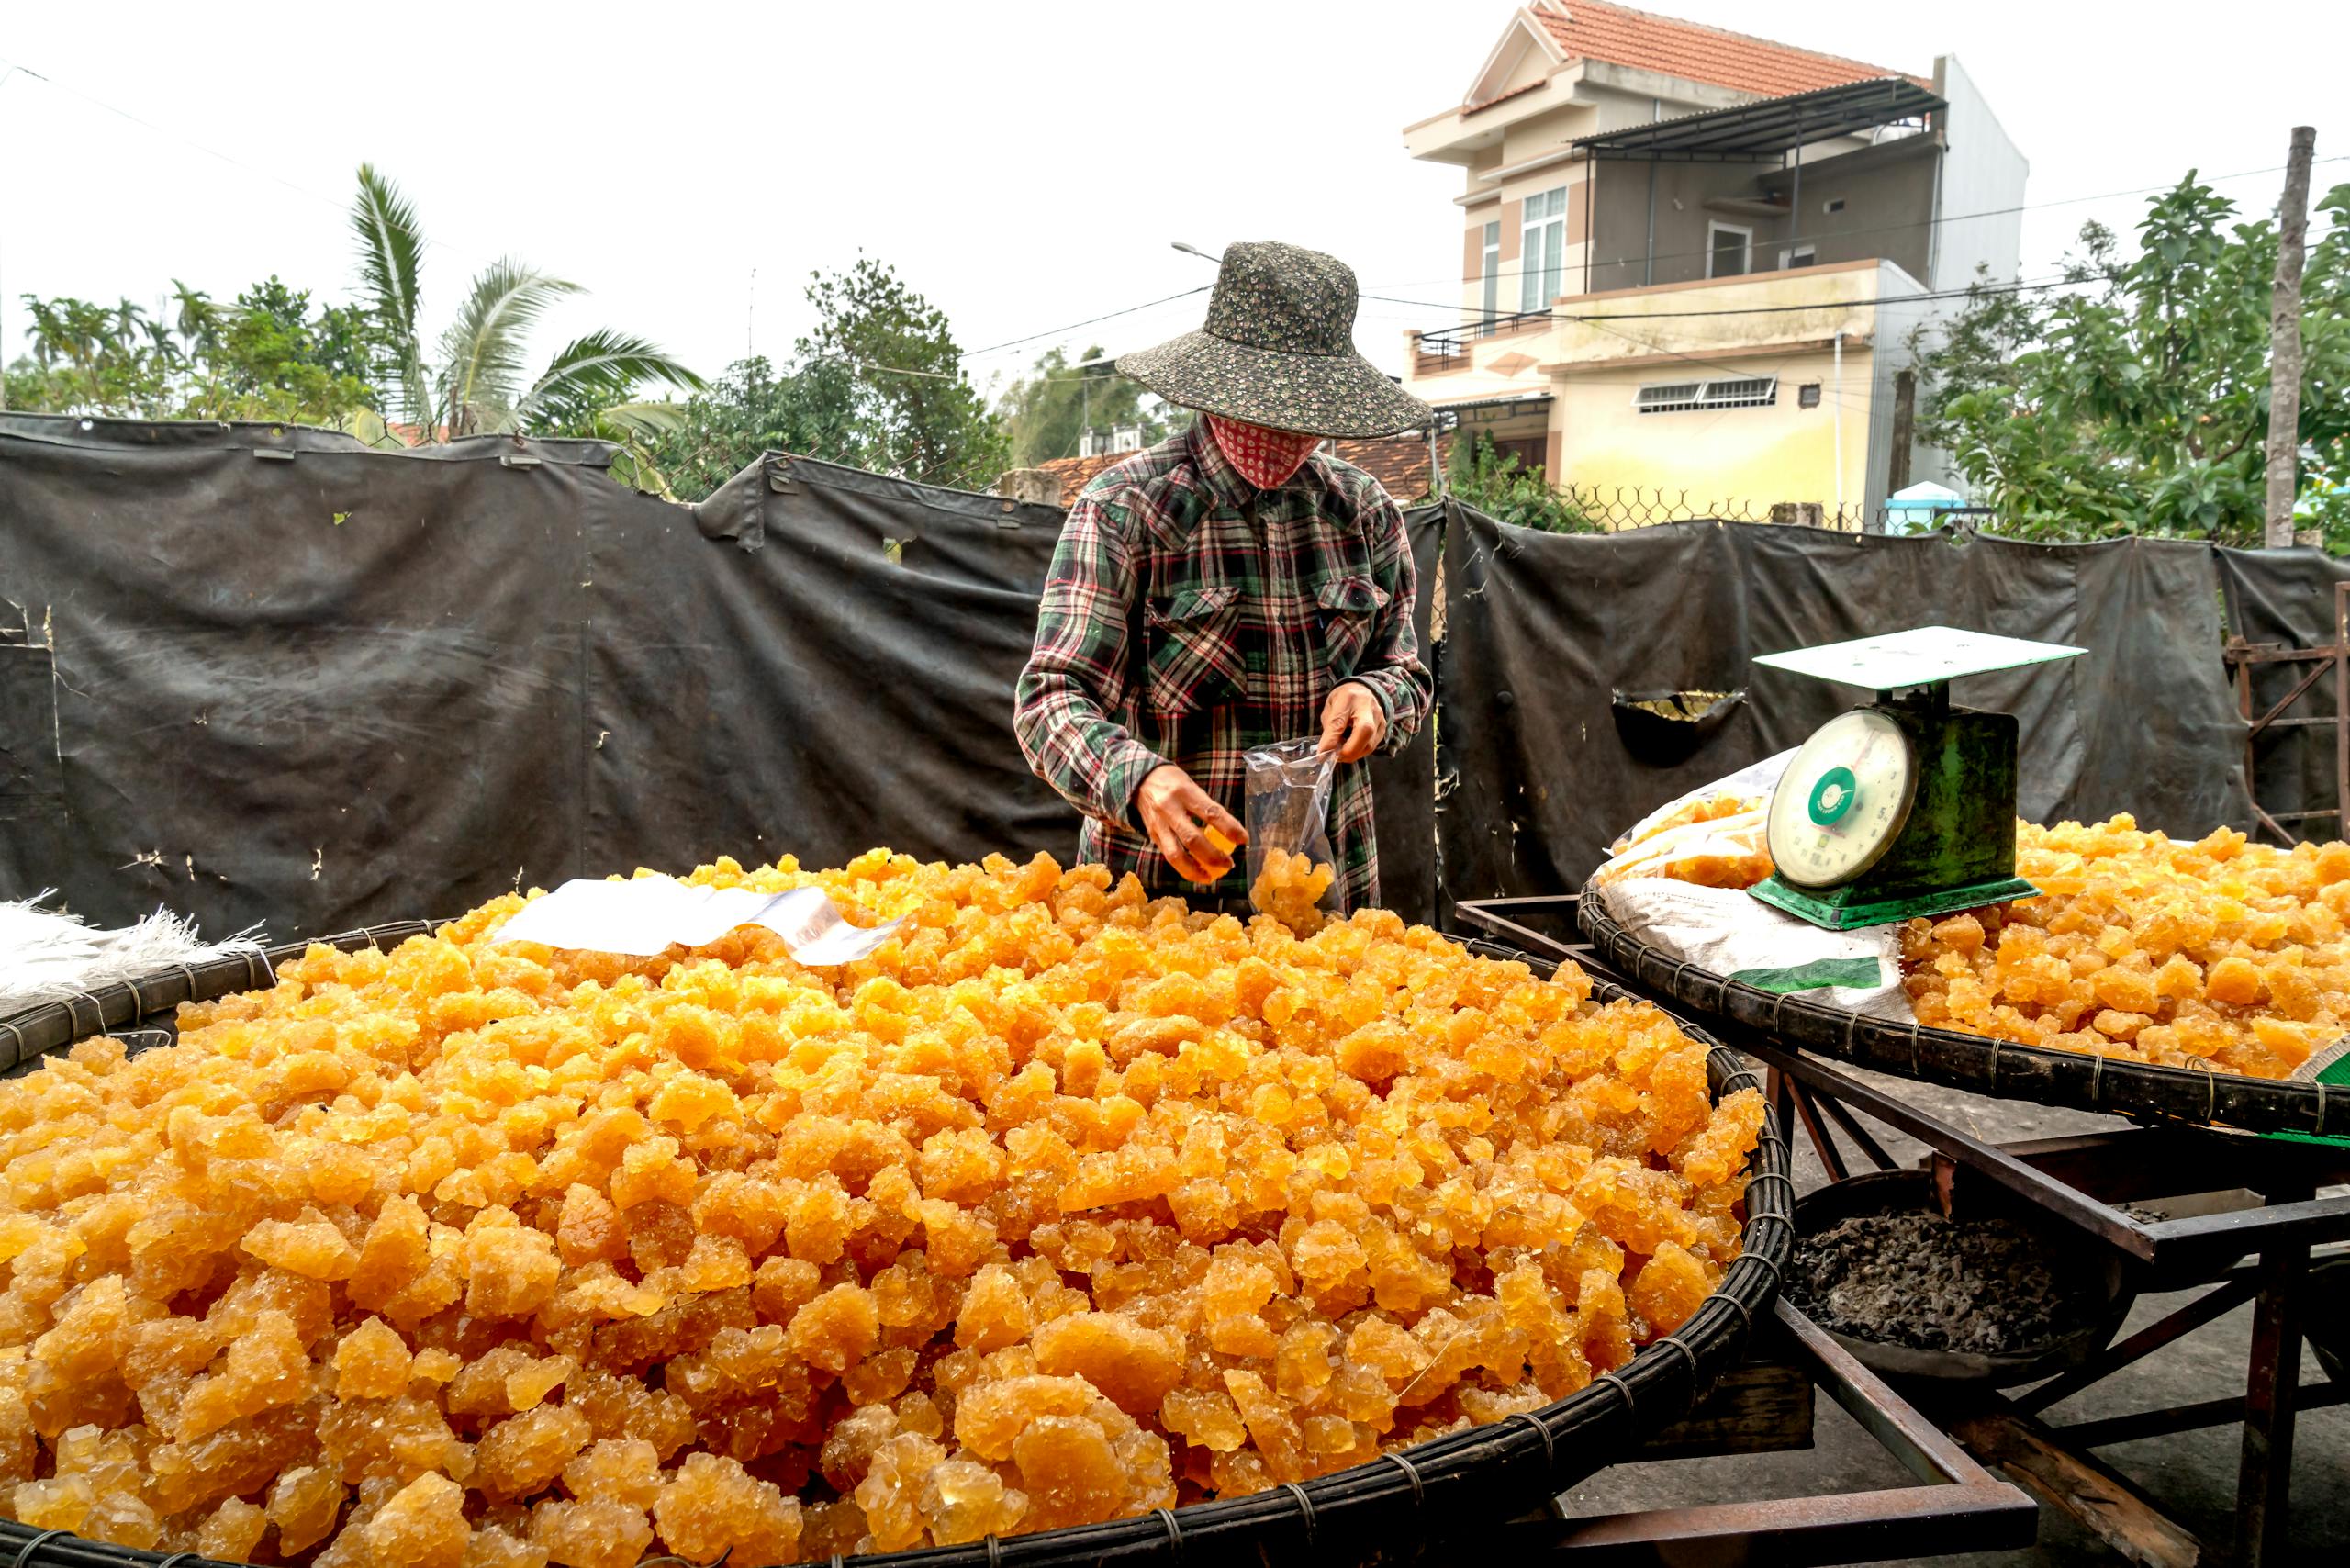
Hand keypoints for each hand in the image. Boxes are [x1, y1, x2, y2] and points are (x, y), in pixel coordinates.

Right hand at [1134, 765, 1247, 882]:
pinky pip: (1169, 856)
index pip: (1210, 813)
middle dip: (1213, 856)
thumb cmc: (1173, 782)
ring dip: (1196, 870)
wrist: (1139, 779)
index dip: (1229, 828)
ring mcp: (1158, 825)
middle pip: (1192, 839)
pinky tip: (1198, 872)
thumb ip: (1208, 807)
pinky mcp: (1152, 835)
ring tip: (1211, 876)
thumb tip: (1231, 830)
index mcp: (1184, 792)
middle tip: (1229, 864)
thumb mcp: (1192, 786)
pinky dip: (1185, 868)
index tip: (1243, 840)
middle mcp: (1169, 809)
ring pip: (1176, 855)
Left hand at [1317, 682, 1385, 762]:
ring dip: (1353, 754)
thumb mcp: (1330, 708)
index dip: (1331, 740)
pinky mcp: (1383, 727)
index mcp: (1348, 697)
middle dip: (1348, 750)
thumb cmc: (1343, 700)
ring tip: (1341, 753)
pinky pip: (1373, 746)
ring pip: (1370, 744)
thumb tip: (1325, 751)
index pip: (1340, 721)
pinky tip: (1352, 748)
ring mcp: (1379, 717)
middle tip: (1335, 757)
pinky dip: (1360, 752)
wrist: (1363, 690)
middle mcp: (1368, 706)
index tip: (1322, 754)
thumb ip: (1329, 728)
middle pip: (1364, 731)